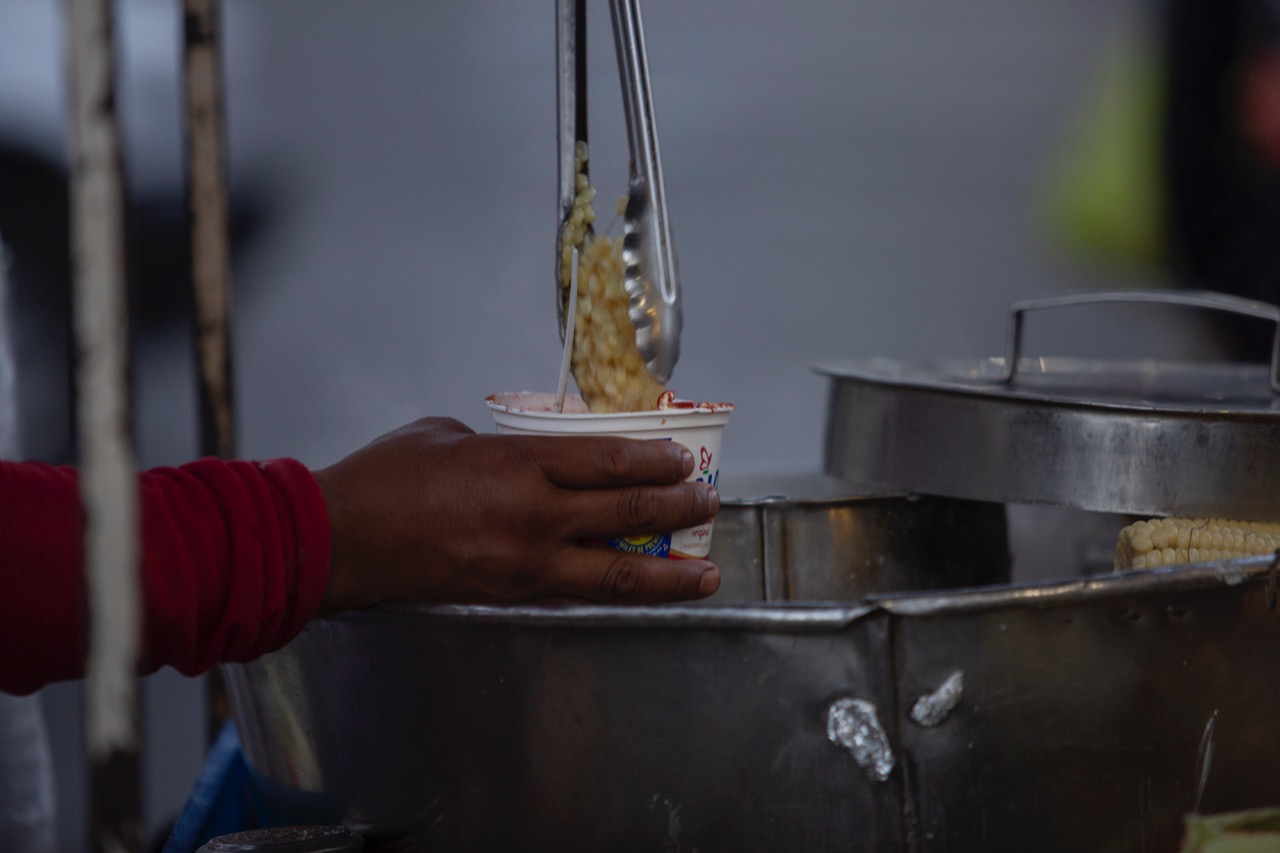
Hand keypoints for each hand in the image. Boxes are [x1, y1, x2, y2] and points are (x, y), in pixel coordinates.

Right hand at [311, 417, 720, 613]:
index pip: (611, 462)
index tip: (684, 460)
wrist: (339, 540)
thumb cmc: (385, 480)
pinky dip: (617, 593)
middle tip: (708, 504)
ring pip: (616, 572)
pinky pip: (578, 594)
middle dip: (678, 508)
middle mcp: (534, 516)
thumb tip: (526, 455)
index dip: (657, 462)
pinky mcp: (510, 595)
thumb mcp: (448, 435)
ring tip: (705, 573)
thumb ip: (501, 445)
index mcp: (520, 464)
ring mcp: (525, 563)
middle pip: (627, 512)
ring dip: (668, 573)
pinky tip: (640, 593)